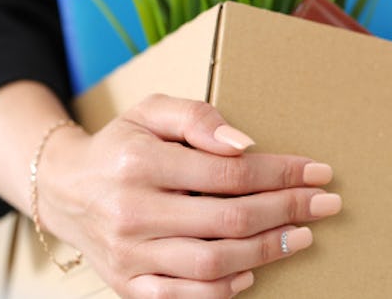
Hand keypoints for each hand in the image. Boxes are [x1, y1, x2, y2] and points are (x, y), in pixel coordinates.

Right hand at [37, 94, 340, 297]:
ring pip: (213, 262)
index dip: (281, 173)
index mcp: (140, 164)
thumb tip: (245, 144)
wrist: (66, 189)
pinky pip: (183, 296)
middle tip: (325, 204)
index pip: (229, 173)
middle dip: (287, 210)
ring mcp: (128, 255)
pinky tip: (255, 272)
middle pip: (230, 219)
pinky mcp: (127, 283)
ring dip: (267, 251)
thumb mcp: (152, 111)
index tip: (318, 172)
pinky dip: (224, 290)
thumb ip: (197, 118)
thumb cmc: (121, 144)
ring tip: (303, 236)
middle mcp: (132, 213)